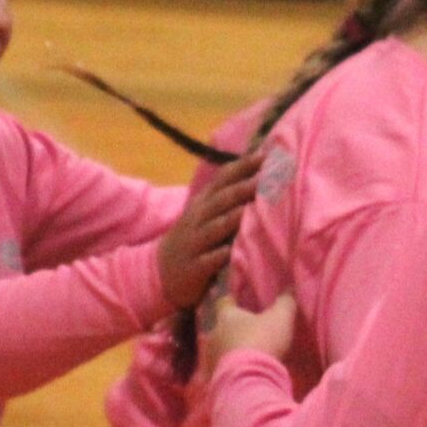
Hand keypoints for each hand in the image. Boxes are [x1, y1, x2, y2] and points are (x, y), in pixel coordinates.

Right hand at [158, 148, 265, 310]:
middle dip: (243, 187)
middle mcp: (197, 219)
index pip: (222, 179)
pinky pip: (209, 260)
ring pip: (215, 228)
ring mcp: (194, 243)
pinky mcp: (194, 268)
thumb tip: (260, 175)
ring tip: (254, 208)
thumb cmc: (194, 240)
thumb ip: (227, 198)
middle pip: (221, 200)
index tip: (265, 153)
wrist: (160, 273)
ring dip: (234, 217)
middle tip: (266, 176)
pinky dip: (222, 255)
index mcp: (203, 203)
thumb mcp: (205, 215)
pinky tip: (233, 251)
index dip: (242, 166)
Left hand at [199, 292, 297, 380]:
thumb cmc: (261, 341)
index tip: (236, 299)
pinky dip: (230, 370)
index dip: (231, 300)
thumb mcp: (280, 318)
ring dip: (231, 351)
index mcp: (226, 316)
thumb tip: (290, 286)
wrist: (248, 379)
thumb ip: (285, 302)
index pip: (224, 302)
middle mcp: (214, 334)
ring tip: (245, 355)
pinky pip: (222, 370)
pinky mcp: (215, 378)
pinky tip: (241, 373)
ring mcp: (212, 358)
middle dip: (232, 329)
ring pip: (220, 350)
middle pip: (221, 327)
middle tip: (247, 331)